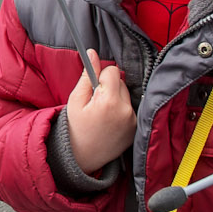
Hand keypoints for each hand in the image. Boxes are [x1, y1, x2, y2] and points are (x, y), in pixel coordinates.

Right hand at [65, 49, 135, 174]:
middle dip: (108, 87)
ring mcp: (133, 120)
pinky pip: (130, 107)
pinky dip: (121, 109)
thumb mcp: (76, 100)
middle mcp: (126, 110)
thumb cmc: (75, 128)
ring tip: (103, 113)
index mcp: (109, 102)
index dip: (101, 76)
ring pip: (127, 94)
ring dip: (116, 97)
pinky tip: (110, 120)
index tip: (93, 87)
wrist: (82, 158)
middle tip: (95, 102)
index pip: (113, 72)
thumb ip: (87, 76)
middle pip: (121, 81)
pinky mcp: (136, 127)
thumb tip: (93, 53)